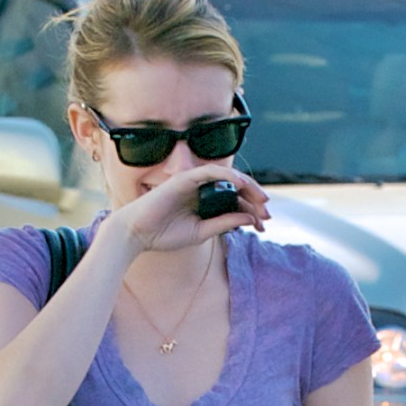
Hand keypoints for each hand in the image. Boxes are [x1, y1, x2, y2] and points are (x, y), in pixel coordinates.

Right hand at [118, 165, 269, 252]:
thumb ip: (224, 224)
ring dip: (247, 187)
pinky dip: (228, 176)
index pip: (234, 202)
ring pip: (228, 178)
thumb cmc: (163, 234)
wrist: (136, 233)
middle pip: (236, 189)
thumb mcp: (201, 232)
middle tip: (268, 215)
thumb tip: (250, 219)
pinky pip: (210, 172)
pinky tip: (242, 185)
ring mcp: (194, 182)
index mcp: (205, 204)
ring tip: (262, 201)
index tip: (263, 225)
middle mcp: (202, 190)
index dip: (251, 211)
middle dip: (254, 200)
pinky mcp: (185, 178)